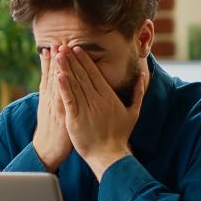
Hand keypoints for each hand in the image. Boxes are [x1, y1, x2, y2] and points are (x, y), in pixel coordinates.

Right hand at [32, 46, 71, 171]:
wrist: (47, 148)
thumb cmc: (52, 129)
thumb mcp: (49, 109)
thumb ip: (54, 94)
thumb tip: (57, 80)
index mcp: (48, 96)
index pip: (50, 75)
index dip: (52, 60)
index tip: (55, 46)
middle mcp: (50, 98)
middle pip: (52, 75)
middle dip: (55, 59)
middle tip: (57, 43)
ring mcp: (54, 105)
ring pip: (54, 82)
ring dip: (56, 67)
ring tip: (57, 52)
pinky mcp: (61, 114)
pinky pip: (61, 97)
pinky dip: (59, 85)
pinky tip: (60, 75)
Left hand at [55, 46, 146, 179]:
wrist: (109, 155)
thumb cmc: (120, 136)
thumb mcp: (133, 112)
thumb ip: (138, 93)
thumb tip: (142, 76)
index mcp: (108, 96)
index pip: (95, 73)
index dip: (84, 60)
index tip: (76, 49)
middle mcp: (97, 100)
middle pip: (82, 75)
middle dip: (72, 59)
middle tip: (62, 45)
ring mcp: (86, 108)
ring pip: (74, 84)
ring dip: (65, 68)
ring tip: (58, 55)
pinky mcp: (75, 119)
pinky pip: (69, 100)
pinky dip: (63, 88)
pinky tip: (58, 76)